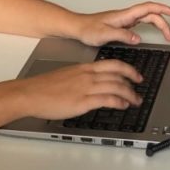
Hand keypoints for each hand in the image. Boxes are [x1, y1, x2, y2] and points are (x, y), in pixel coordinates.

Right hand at [16, 60, 143, 119]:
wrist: (30, 94)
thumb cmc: (43, 88)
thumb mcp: (65, 77)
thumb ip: (80, 79)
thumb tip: (90, 86)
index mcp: (84, 68)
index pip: (113, 64)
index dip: (128, 69)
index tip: (135, 75)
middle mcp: (87, 76)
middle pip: (118, 75)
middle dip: (133, 83)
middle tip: (139, 89)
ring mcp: (86, 88)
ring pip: (116, 87)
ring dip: (129, 94)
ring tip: (135, 101)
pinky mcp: (82, 101)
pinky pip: (107, 99)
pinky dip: (118, 102)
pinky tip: (123, 105)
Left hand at [74, 1, 169, 45]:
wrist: (78, 28)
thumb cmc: (88, 29)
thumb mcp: (105, 34)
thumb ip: (122, 35)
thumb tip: (137, 39)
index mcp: (124, 15)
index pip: (148, 8)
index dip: (162, 9)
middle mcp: (126, 16)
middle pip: (151, 14)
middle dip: (164, 23)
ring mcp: (124, 19)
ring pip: (147, 18)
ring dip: (158, 24)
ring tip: (166, 34)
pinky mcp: (122, 25)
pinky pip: (141, 23)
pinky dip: (150, 26)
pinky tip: (150, 33)